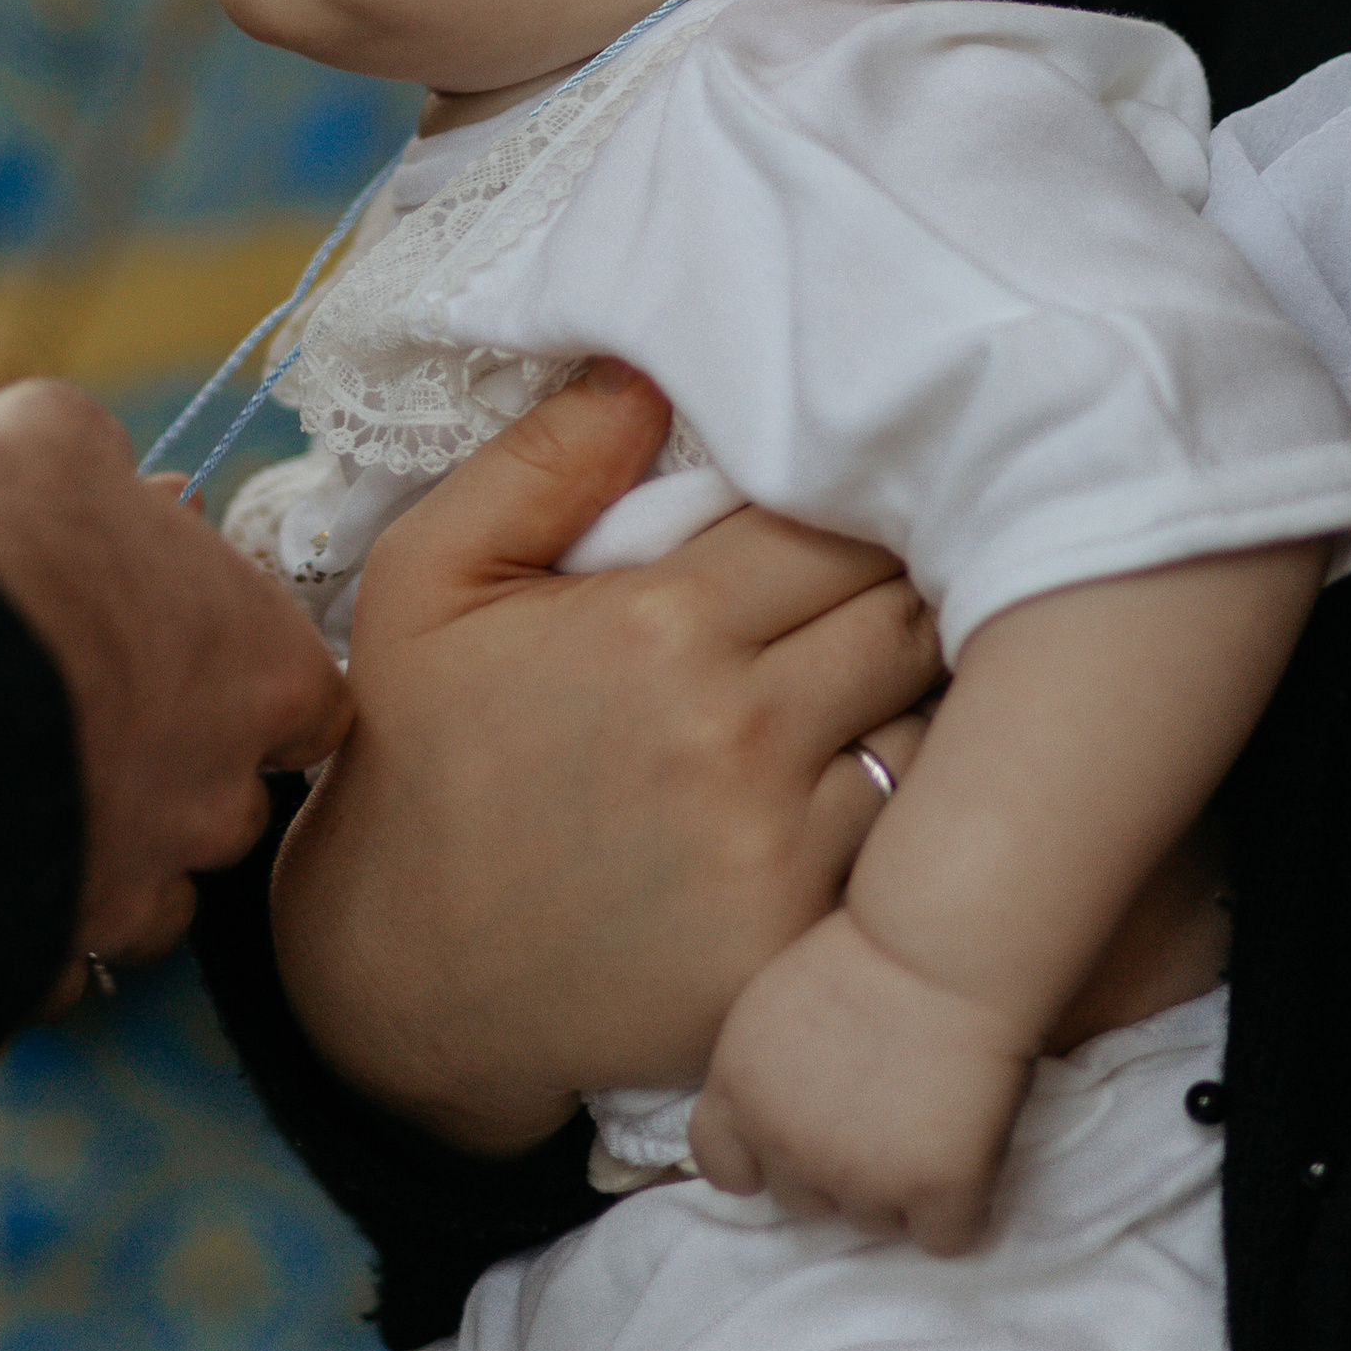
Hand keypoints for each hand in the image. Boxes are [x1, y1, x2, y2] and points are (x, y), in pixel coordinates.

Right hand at [0, 382, 350, 982]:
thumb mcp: (53, 434)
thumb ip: (106, 462)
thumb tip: (116, 481)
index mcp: (261, 666)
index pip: (312, 699)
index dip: (254, 681)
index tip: (199, 662)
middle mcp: (219, 791)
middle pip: (233, 802)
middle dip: (177, 773)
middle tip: (91, 720)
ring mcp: (136, 884)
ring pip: (154, 894)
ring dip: (109, 852)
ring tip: (29, 799)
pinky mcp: (50, 950)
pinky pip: (59, 960)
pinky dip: (32, 927)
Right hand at [271, 361, 940, 1149]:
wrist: (406, 982)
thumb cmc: (422, 757)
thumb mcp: (428, 579)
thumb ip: (541, 463)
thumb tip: (650, 368)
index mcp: (659, 624)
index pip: (838, 520)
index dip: (858, 503)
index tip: (857, 504)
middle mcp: (737, 732)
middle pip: (913, 613)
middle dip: (918, 583)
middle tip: (913, 576)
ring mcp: (782, 850)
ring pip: (943, 727)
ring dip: (941, 693)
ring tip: (917, 677)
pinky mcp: (805, 947)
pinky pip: (924, 849)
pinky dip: (931, 808)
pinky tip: (910, 788)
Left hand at [689, 902, 1031, 1250]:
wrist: (943, 943)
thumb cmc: (870, 946)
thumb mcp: (775, 999)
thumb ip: (765, 1069)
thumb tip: (780, 1114)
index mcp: (740, 1091)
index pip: (723, 1166)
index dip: (760, 1159)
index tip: (797, 1136)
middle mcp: (787, 1145)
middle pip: (805, 1202)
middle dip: (839, 1170)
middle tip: (882, 1109)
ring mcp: (861, 1176)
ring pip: (876, 1223)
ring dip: (900, 1187)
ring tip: (928, 1116)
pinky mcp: (936, 1191)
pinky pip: (945, 1237)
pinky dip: (961, 1206)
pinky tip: (969, 1150)